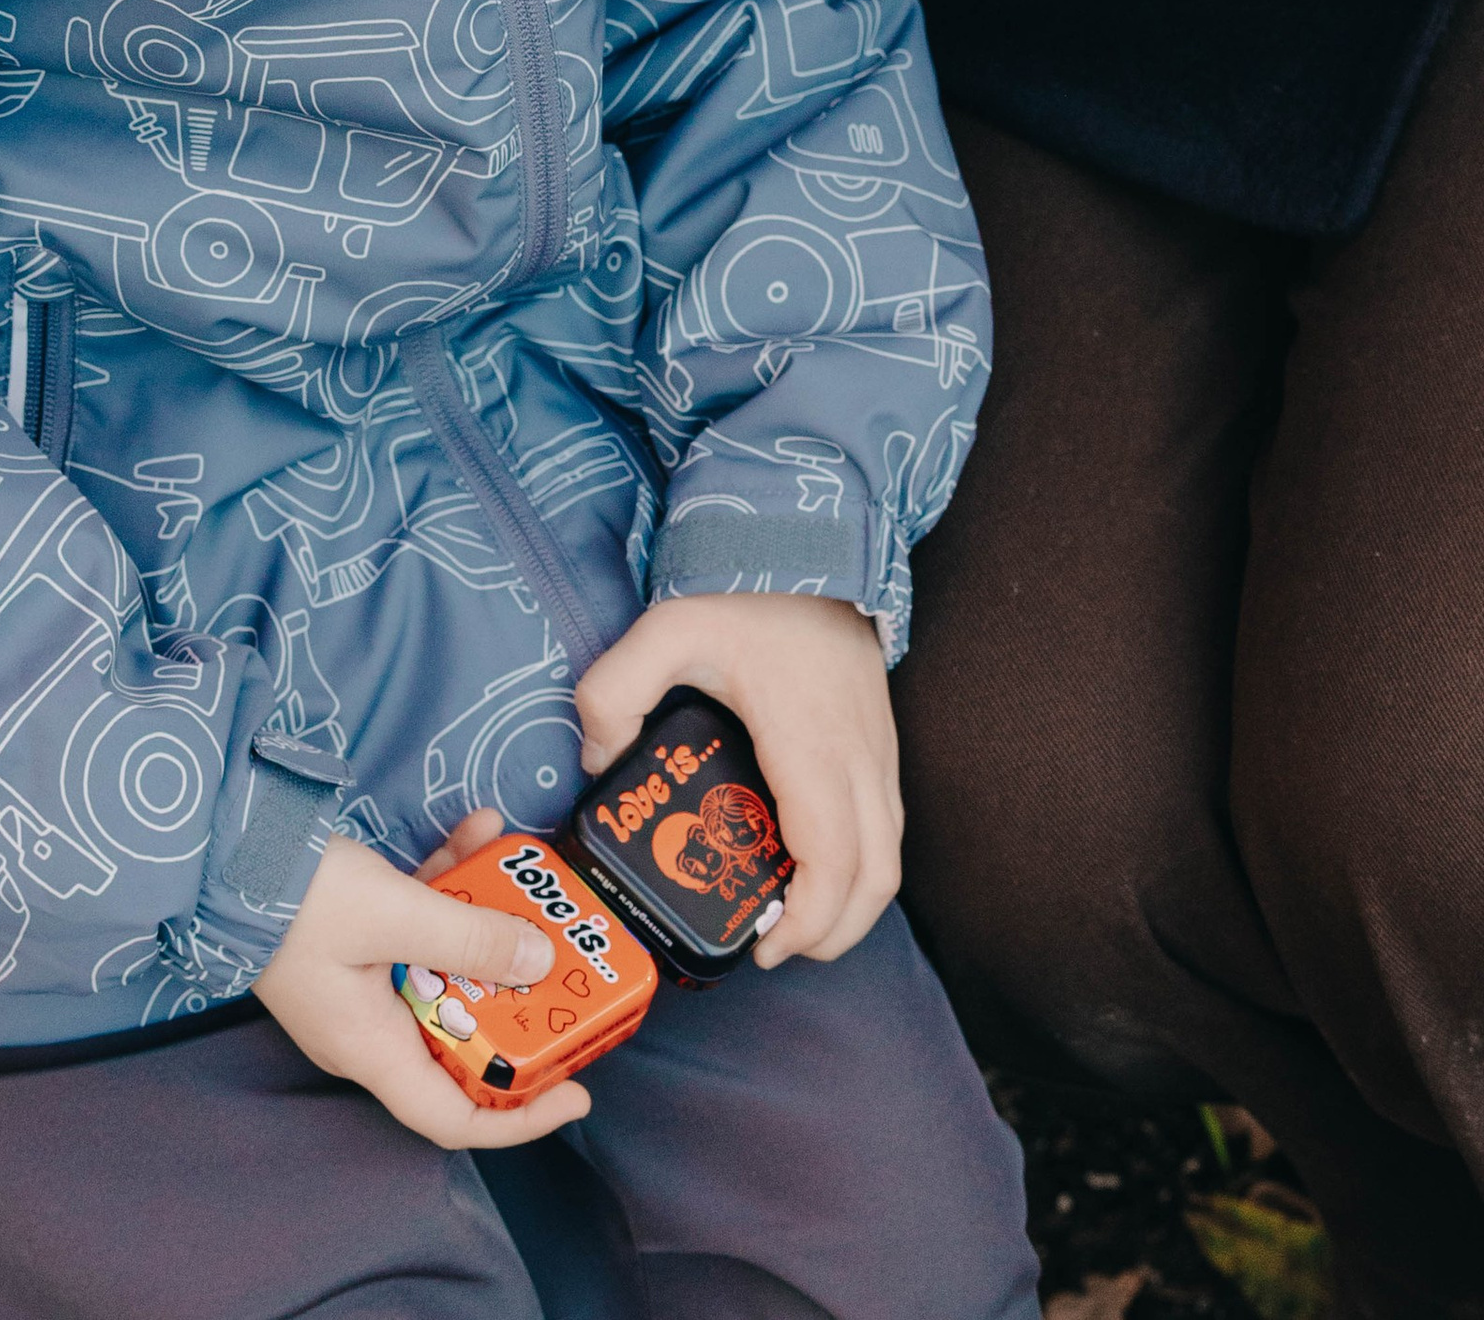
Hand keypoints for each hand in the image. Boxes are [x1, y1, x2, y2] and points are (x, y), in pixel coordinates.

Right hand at [254, 826, 590, 1146]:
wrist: (221, 848)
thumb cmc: (300, 901)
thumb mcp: (396, 915)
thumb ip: (469, 940)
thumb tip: (538, 963)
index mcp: (374, 1050)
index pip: (454, 1118)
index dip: (520, 1117)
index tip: (576, 1090)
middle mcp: (371, 1029)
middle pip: (462, 1040)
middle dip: (518, 998)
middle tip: (565, 961)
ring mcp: (363, 984)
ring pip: (446, 970)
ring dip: (486, 922)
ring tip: (524, 870)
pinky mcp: (357, 940)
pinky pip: (419, 926)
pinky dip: (450, 885)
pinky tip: (476, 828)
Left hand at [575, 593, 897, 969]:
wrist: (813, 534)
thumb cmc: (746, 586)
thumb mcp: (664, 629)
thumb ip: (614, 693)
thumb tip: (591, 762)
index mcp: (811, 743)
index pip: (831, 862)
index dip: (806, 923)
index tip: (763, 948)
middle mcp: (859, 756)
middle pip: (877, 879)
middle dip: (833, 934)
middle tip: (776, 948)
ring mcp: (880, 748)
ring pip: (891, 856)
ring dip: (852, 903)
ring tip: (791, 918)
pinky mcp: (882, 738)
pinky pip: (887, 824)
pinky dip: (860, 864)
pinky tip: (810, 861)